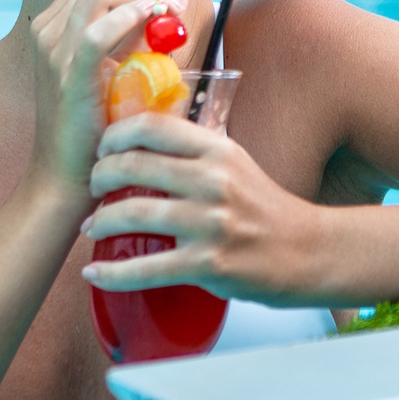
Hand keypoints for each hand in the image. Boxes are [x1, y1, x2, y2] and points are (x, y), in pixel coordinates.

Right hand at [25, 0, 189, 201]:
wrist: (66, 172)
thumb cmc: (96, 122)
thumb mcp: (116, 68)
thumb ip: (136, 37)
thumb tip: (170, 5)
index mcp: (55, 22)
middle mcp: (48, 28)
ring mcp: (53, 49)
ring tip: (168, 8)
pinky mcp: (68, 74)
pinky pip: (97, 31)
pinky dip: (129, 15)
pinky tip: (152, 17)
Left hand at [81, 112, 327, 304]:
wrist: (306, 252)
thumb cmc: (264, 209)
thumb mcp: (235, 164)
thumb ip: (194, 152)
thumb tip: (142, 141)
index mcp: (218, 150)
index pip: (152, 126)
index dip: (115, 135)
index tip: (103, 149)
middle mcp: (213, 180)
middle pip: (133, 164)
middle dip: (99, 177)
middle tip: (93, 188)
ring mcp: (211, 223)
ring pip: (133, 213)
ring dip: (100, 221)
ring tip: (91, 227)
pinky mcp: (208, 264)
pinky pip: (146, 269)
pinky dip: (112, 273)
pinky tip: (94, 272)